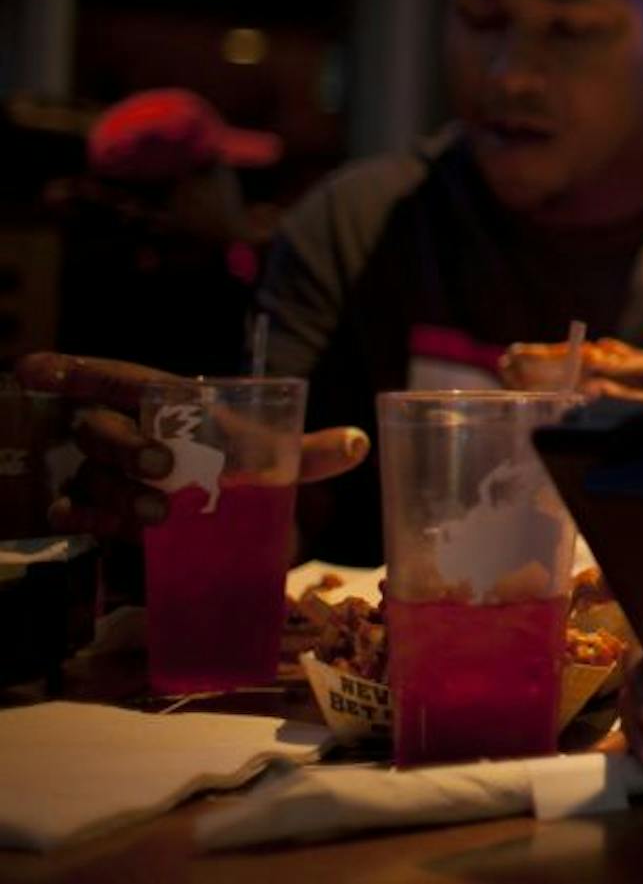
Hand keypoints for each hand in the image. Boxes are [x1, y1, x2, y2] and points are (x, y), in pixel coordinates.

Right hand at [14, 352, 370, 536]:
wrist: (208, 518)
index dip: (72, 370)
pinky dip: (81, 520)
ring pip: (91, 477)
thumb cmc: (226, 467)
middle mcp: (121, 433)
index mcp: (160, 406)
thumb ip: (305, 454)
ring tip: (158, 514)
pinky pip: (72, 514)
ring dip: (118, 493)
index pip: (111, 380)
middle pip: (103, 429)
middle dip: (127, 445)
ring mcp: (98, 474)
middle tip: (163, 465)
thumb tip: (359, 442)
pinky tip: (87, 526)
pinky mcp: (88, 513)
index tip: (30, 366)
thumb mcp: (263, 459)